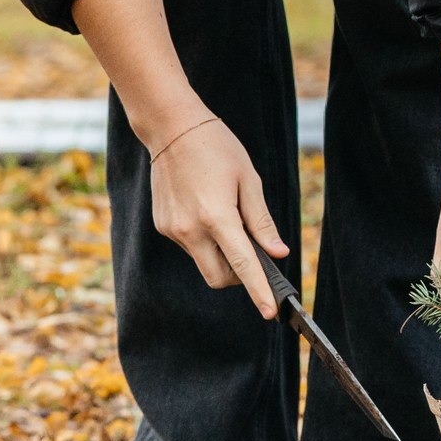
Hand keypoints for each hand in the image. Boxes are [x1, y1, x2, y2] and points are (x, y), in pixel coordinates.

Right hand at [148, 113, 290, 315]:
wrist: (172, 128)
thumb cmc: (216, 148)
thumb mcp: (248, 180)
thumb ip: (261, 222)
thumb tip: (277, 253)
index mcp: (217, 217)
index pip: (243, 265)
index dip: (259, 291)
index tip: (269, 312)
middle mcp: (190, 229)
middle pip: (218, 278)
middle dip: (238, 276)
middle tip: (252, 253)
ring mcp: (173, 230)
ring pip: (203, 261)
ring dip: (220, 253)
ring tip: (225, 215)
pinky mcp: (163, 225)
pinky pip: (189, 245)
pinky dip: (204, 239)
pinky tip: (205, 208)